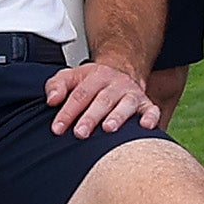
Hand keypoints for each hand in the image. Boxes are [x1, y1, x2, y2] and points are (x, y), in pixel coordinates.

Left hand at [42, 58, 162, 139]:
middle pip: (101, 101)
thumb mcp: (71, 77)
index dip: (67, 112)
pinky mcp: (146, 103)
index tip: (57, 128)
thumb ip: (57, 86)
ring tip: (108, 129)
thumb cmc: (92, 81)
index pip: (79, 95)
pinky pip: (152, 110)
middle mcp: (114, 84)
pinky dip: (150, 117)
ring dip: (118, 116)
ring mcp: (131, 93)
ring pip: (126, 104)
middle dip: (90, 117)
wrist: (121, 70)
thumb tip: (51, 100)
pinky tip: (145, 126)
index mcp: (94, 77)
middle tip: (80, 133)